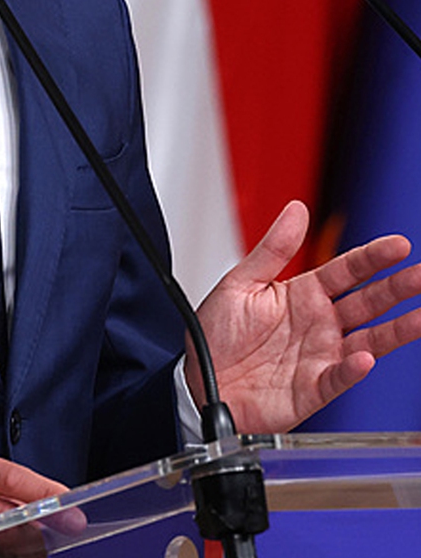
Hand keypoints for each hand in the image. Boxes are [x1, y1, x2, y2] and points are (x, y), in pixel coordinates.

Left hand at [190, 199, 420, 431]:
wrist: (198, 381)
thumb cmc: (215, 337)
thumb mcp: (239, 283)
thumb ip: (273, 249)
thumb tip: (296, 210)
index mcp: (303, 295)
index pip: (347, 271)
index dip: (373, 258)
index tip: (400, 246)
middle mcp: (320, 324)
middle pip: (369, 302)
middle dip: (399, 288)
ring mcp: (321, 356)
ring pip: (371, 339)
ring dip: (399, 329)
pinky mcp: (314, 387)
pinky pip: (339, 377)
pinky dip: (353, 369)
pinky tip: (365, 356)